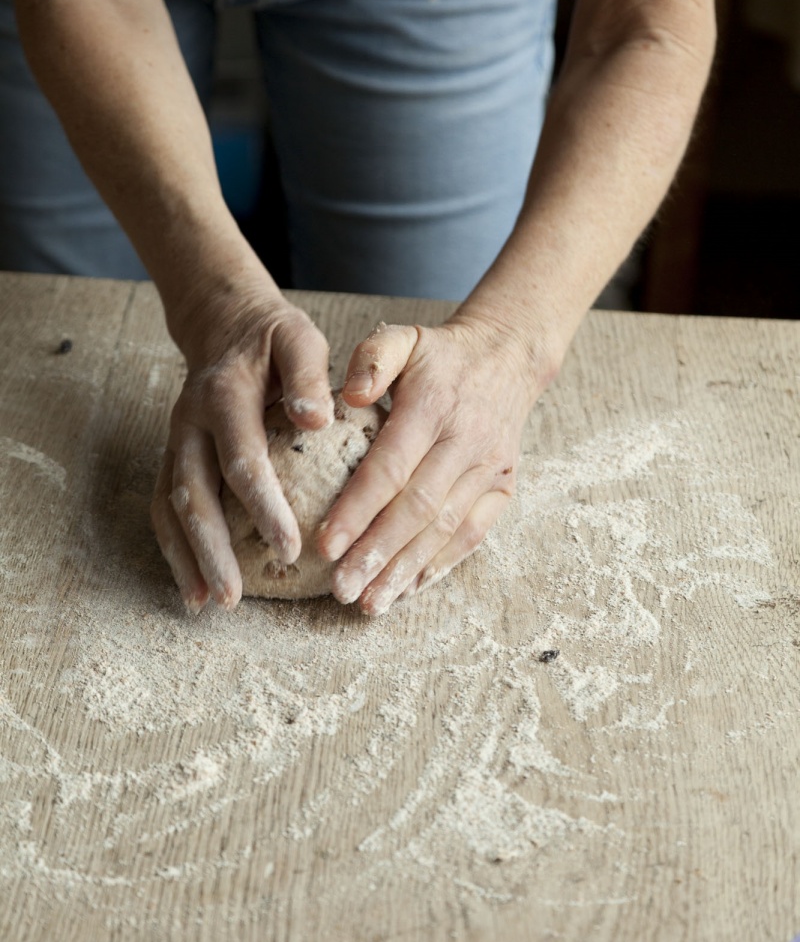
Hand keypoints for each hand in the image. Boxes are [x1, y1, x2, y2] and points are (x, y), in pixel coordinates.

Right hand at [151, 287, 332, 611]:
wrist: (224, 323)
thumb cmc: (273, 339)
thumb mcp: (298, 338)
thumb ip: (308, 374)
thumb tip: (318, 419)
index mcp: (224, 395)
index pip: (242, 458)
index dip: (263, 506)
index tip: (289, 547)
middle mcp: (190, 422)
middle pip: (194, 493)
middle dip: (212, 549)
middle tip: (235, 597)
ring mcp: (175, 442)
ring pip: (171, 507)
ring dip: (186, 557)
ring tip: (206, 603)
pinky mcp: (172, 457)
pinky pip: (166, 508)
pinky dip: (175, 549)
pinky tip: (194, 588)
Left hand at [317, 316, 546, 615]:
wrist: (508, 357)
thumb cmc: (439, 356)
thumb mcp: (403, 338)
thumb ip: (371, 359)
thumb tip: (345, 397)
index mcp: (433, 406)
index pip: (390, 467)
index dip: (357, 509)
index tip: (324, 545)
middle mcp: (465, 442)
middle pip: (417, 509)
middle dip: (377, 554)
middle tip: (341, 589)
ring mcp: (488, 469)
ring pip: (444, 529)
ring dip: (405, 570)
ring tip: (370, 603)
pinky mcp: (503, 488)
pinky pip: (472, 535)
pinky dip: (440, 566)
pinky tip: (407, 590)